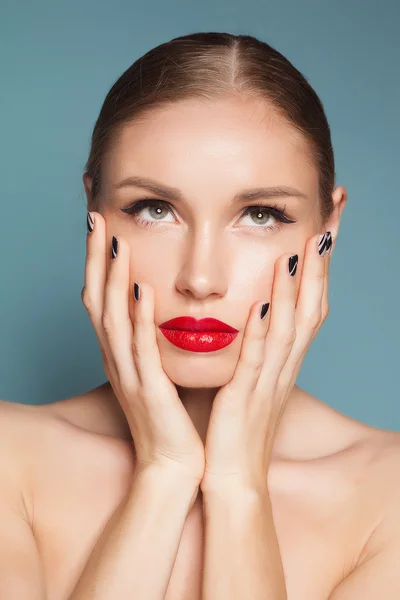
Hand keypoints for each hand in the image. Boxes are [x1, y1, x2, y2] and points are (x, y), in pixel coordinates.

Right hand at [81, 212, 204, 485]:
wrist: (173, 466)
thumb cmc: (170, 419)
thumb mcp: (157, 371)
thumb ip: (154, 341)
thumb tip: (163, 307)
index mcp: (122, 354)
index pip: (104, 299)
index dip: (100, 263)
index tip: (104, 227)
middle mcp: (118, 360)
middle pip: (99, 301)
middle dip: (97, 259)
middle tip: (96, 219)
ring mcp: (129, 375)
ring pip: (114, 320)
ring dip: (114, 280)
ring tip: (117, 242)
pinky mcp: (148, 392)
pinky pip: (141, 350)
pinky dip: (139, 319)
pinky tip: (143, 290)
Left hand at [200, 231, 332, 493]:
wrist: (232, 476)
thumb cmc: (238, 425)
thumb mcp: (253, 377)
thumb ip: (258, 344)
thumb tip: (255, 310)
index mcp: (284, 358)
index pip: (310, 301)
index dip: (320, 263)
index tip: (327, 221)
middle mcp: (285, 365)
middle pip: (311, 305)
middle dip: (322, 261)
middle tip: (333, 216)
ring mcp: (268, 381)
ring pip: (290, 327)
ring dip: (296, 287)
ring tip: (303, 246)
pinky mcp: (245, 398)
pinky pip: (256, 361)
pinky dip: (261, 332)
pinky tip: (262, 304)